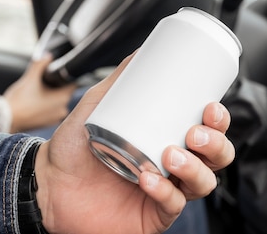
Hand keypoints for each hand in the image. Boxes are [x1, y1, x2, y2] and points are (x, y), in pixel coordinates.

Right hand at [3, 55, 75, 132]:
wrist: (5, 118)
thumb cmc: (19, 100)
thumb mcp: (30, 78)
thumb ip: (40, 64)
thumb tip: (48, 56)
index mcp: (63, 98)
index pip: (73, 83)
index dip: (66, 76)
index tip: (58, 72)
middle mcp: (62, 109)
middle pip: (65, 92)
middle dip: (57, 85)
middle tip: (45, 80)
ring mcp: (55, 118)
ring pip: (58, 101)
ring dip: (51, 95)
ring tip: (38, 90)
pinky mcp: (47, 123)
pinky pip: (51, 110)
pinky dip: (46, 105)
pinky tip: (35, 100)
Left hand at [34, 53, 234, 233]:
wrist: (47, 182)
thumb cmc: (75, 147)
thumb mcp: (99, 105)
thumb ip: (120, 79)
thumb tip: (141, 51)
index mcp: (169, 137)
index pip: (209, 129)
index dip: (219, 120)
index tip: (211, 106)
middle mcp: (173, 165)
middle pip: (216, 158)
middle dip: (216, 144)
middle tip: (195, 132)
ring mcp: (165, 191)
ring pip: (203, 183)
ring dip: (194, 168)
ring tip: (171, 155)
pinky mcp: (153, 215)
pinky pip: (172, 206)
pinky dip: (165, 192)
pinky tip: (148, 180)